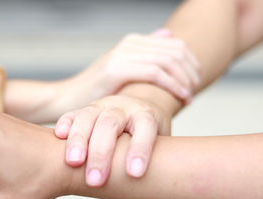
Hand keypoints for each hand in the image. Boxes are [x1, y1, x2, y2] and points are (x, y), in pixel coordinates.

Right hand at [54, 29, 198, 111]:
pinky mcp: (117, 69)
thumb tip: (168, 35)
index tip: (195, 82)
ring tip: (189, 97)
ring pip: (169, 61)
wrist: (67, 100)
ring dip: (185, 80)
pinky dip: (173, 86)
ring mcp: (122, 54)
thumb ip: (145, 54)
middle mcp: (129, 44)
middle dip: (192, 72)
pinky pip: (156, 73)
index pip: (175, 45)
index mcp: (132, 42)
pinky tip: (181, 98)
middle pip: (176, 51)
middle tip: (194, 91)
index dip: (192, 63)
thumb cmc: (96, 92)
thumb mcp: (122, 71)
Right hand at [55, 93, 171, 198]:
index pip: (145, 129)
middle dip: (101, 153)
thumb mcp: (154, 149)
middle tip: (95, 181)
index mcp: (145, 116)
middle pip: (111, 124)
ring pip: (88, 117)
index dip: (140, 150)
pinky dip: (65, 124)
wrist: (136, 103)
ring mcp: (102, 106)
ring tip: (73, 163)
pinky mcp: (85, 109)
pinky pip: (72, 114)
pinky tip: (58, 137)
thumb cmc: (146, 134)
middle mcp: (122, 109)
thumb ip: (143, 177)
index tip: (134, 175)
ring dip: (79, 140)